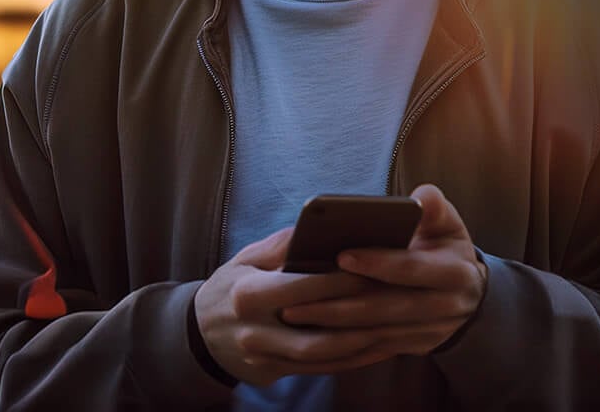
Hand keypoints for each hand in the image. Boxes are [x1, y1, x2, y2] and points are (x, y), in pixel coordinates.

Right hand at [193, 226, 415, 386]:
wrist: (199, 336)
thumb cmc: (232, 285)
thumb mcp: (247, 258)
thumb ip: (283, 244)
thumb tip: (323, 224)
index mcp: (248, 294)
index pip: (304, 287)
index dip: (343, 279)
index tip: (379, 267)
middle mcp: (256, 331)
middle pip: (320, 327)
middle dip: (363, 313)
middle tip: (400, 297)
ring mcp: (266, 358)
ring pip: (325, 355)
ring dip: (364, 342)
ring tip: (398, 324)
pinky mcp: (275, 374)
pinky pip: (323, 369)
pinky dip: (354, 359)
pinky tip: (379, 344)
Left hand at [278, 184, 487, 353]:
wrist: (468, 294)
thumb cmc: (445, 247)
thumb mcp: (448, 224)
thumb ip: (435, 207)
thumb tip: (420, 198)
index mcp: (454, 272)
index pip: (412, 268)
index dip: (378, 263)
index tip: (341, 255)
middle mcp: (445, 307)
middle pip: (385, 307)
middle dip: (339, 304)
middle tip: (295, 298)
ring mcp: (430, 332)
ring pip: (375, 332)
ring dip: (332, 326)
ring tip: (293, 314)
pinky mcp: (414, 347)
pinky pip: (374, 348)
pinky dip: (341, 342)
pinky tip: (311, 333)